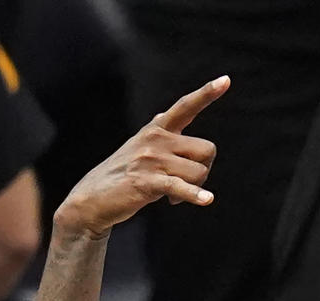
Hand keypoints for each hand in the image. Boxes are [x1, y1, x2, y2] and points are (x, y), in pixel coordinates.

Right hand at [54, 76, 229, 238]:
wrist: (93, 197)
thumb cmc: (124, 175)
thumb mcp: (142, 149)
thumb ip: (161, 137)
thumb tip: (169, 122)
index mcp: (157, 128)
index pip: (186, 106)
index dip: (206, 94)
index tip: (226, 80)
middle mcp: (156, 139)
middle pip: (206, 149)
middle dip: (205, 170)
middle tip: (188, 183)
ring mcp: (151, 159)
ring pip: (199, 172)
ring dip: (194, 189)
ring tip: (173, 197)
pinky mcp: (147, 182)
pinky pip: (180, 186)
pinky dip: (195, 195)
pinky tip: (206, 200)